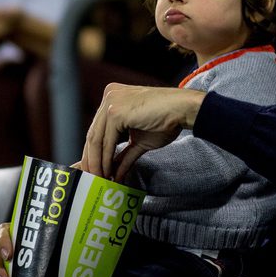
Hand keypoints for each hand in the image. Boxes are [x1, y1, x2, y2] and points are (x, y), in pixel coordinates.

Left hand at [80, 83, 203, 180]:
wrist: (183, 109)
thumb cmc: (167, 120)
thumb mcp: (139, 139)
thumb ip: (123, 153)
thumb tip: (112, 171)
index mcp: (113, 97)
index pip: (97, 130)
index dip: (93, 153)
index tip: (93, 171)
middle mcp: (109, 96)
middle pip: (93, 135)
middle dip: (92, 161)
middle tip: (93, 180)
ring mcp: (110, 102)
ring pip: (96, 140)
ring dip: (98, 164)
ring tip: (101, 181)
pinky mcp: (114, 112)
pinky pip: (106, 142)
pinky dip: (106, 160)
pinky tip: (109, 173)